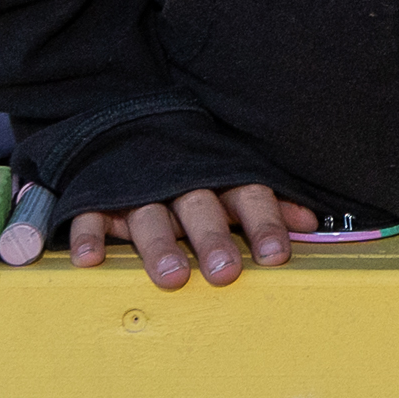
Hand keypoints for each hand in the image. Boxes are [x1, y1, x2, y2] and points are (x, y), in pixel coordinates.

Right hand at [66, 181, 314, 288]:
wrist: (122, 120)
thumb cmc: (189, 167)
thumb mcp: (230, 178)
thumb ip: (266, 205)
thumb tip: (310, 223)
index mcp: (217, 175)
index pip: (247, 195)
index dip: (263, 224)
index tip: (276, 256)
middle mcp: (179, 181)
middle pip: (199, 208)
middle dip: (213, 239)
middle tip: (225, 272)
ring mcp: (136, 188)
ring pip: (148, 216)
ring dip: (160, 245)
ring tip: (173, 276)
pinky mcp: (96, 195)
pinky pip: (90, 214)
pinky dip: (88, 235)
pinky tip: (91, 259)